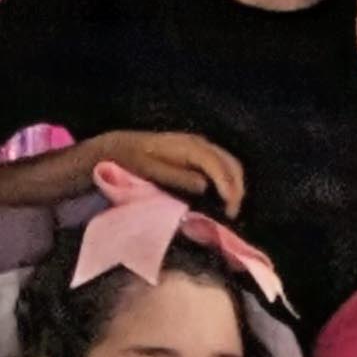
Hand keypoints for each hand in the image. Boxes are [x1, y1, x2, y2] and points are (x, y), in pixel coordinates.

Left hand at [92, 129, 247, 217]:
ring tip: (230, 209)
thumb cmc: (132, 161)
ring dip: (235, 185)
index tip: (230, 208)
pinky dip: (227, 180)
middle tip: (232, 214)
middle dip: (236, 188)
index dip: (226, 185)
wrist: (120, 147)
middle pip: (229, 162)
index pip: (215, 164)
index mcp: (187, 146)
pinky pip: (221, 164)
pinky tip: (223, 197)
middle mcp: (198, 142)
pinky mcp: (197, 152)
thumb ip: (177, 177)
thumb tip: (205, 186)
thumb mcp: (150, 171)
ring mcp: (199, 145)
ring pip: (229, 163)